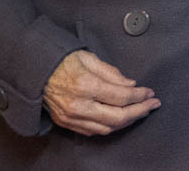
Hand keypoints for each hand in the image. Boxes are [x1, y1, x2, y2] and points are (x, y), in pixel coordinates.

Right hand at [43, 49, 158, 135]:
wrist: (35, 72)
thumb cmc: (62, 61)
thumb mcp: (89, 58)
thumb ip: (112, 73)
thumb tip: (131, 85)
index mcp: (86, 85)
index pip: (122, 97)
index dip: (140, 96)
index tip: (150, 92)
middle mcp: (78, 105)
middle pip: (118, 117)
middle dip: (140, 111)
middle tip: (153, 104)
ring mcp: (71, 117)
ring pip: (107, 128)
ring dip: (127, 122)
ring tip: (140, 112)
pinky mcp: (66, 123)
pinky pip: (93, 131)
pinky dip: (110, 127)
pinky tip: (120, 119)